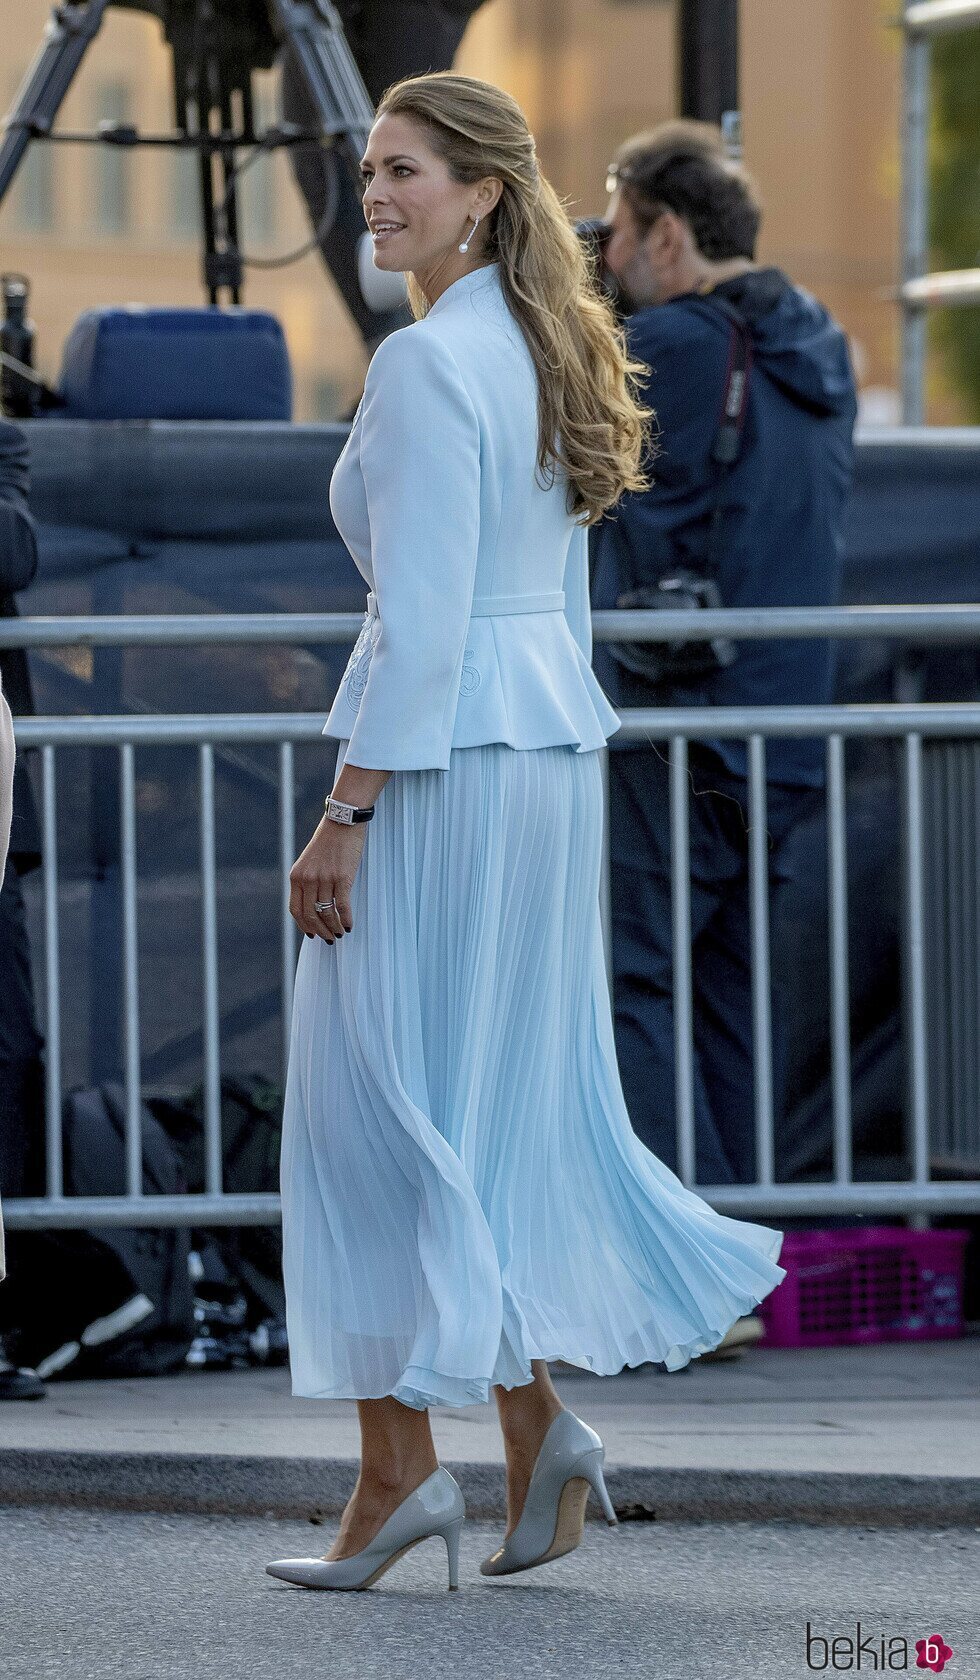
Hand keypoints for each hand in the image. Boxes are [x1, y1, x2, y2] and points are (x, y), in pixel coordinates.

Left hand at [289, 814, 367, 942]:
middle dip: (320, 931)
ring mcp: (325, 879)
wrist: (342, 822)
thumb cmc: (329, 841)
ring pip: (327, 913)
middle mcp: (308, 879)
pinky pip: (342, 906)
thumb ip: (308, 881)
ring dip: (334, 927)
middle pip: (311, 915)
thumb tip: (315, 905)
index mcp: (296, 876)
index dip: (303, 926)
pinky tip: (350, 925)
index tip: (312, 934)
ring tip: (340, 933)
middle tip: (329, 939)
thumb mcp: (310, 861)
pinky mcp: (342, 877)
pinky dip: (346, 919)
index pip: (295, 909)